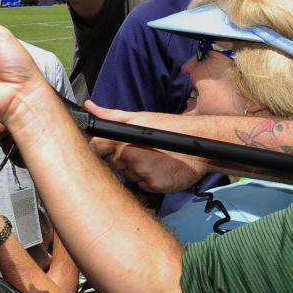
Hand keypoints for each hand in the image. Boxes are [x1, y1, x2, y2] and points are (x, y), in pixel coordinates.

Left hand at [85, 101, 207, 191]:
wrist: (202, 144)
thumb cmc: (171, 129)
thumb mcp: (140, 117)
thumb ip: (112, 115)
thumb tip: (90, 106)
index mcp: (123, 137)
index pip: (96, 147)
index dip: (100, 150)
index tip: (109, 150)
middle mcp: (129, 154)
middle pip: (111, 163)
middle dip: (121, 159)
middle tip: (141, 151)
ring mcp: (141, 171)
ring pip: (127, 175)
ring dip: (136, 170)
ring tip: (154, 158)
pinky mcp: (153, 185)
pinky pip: (142, 186)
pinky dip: (149, 180)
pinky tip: (160, 169)